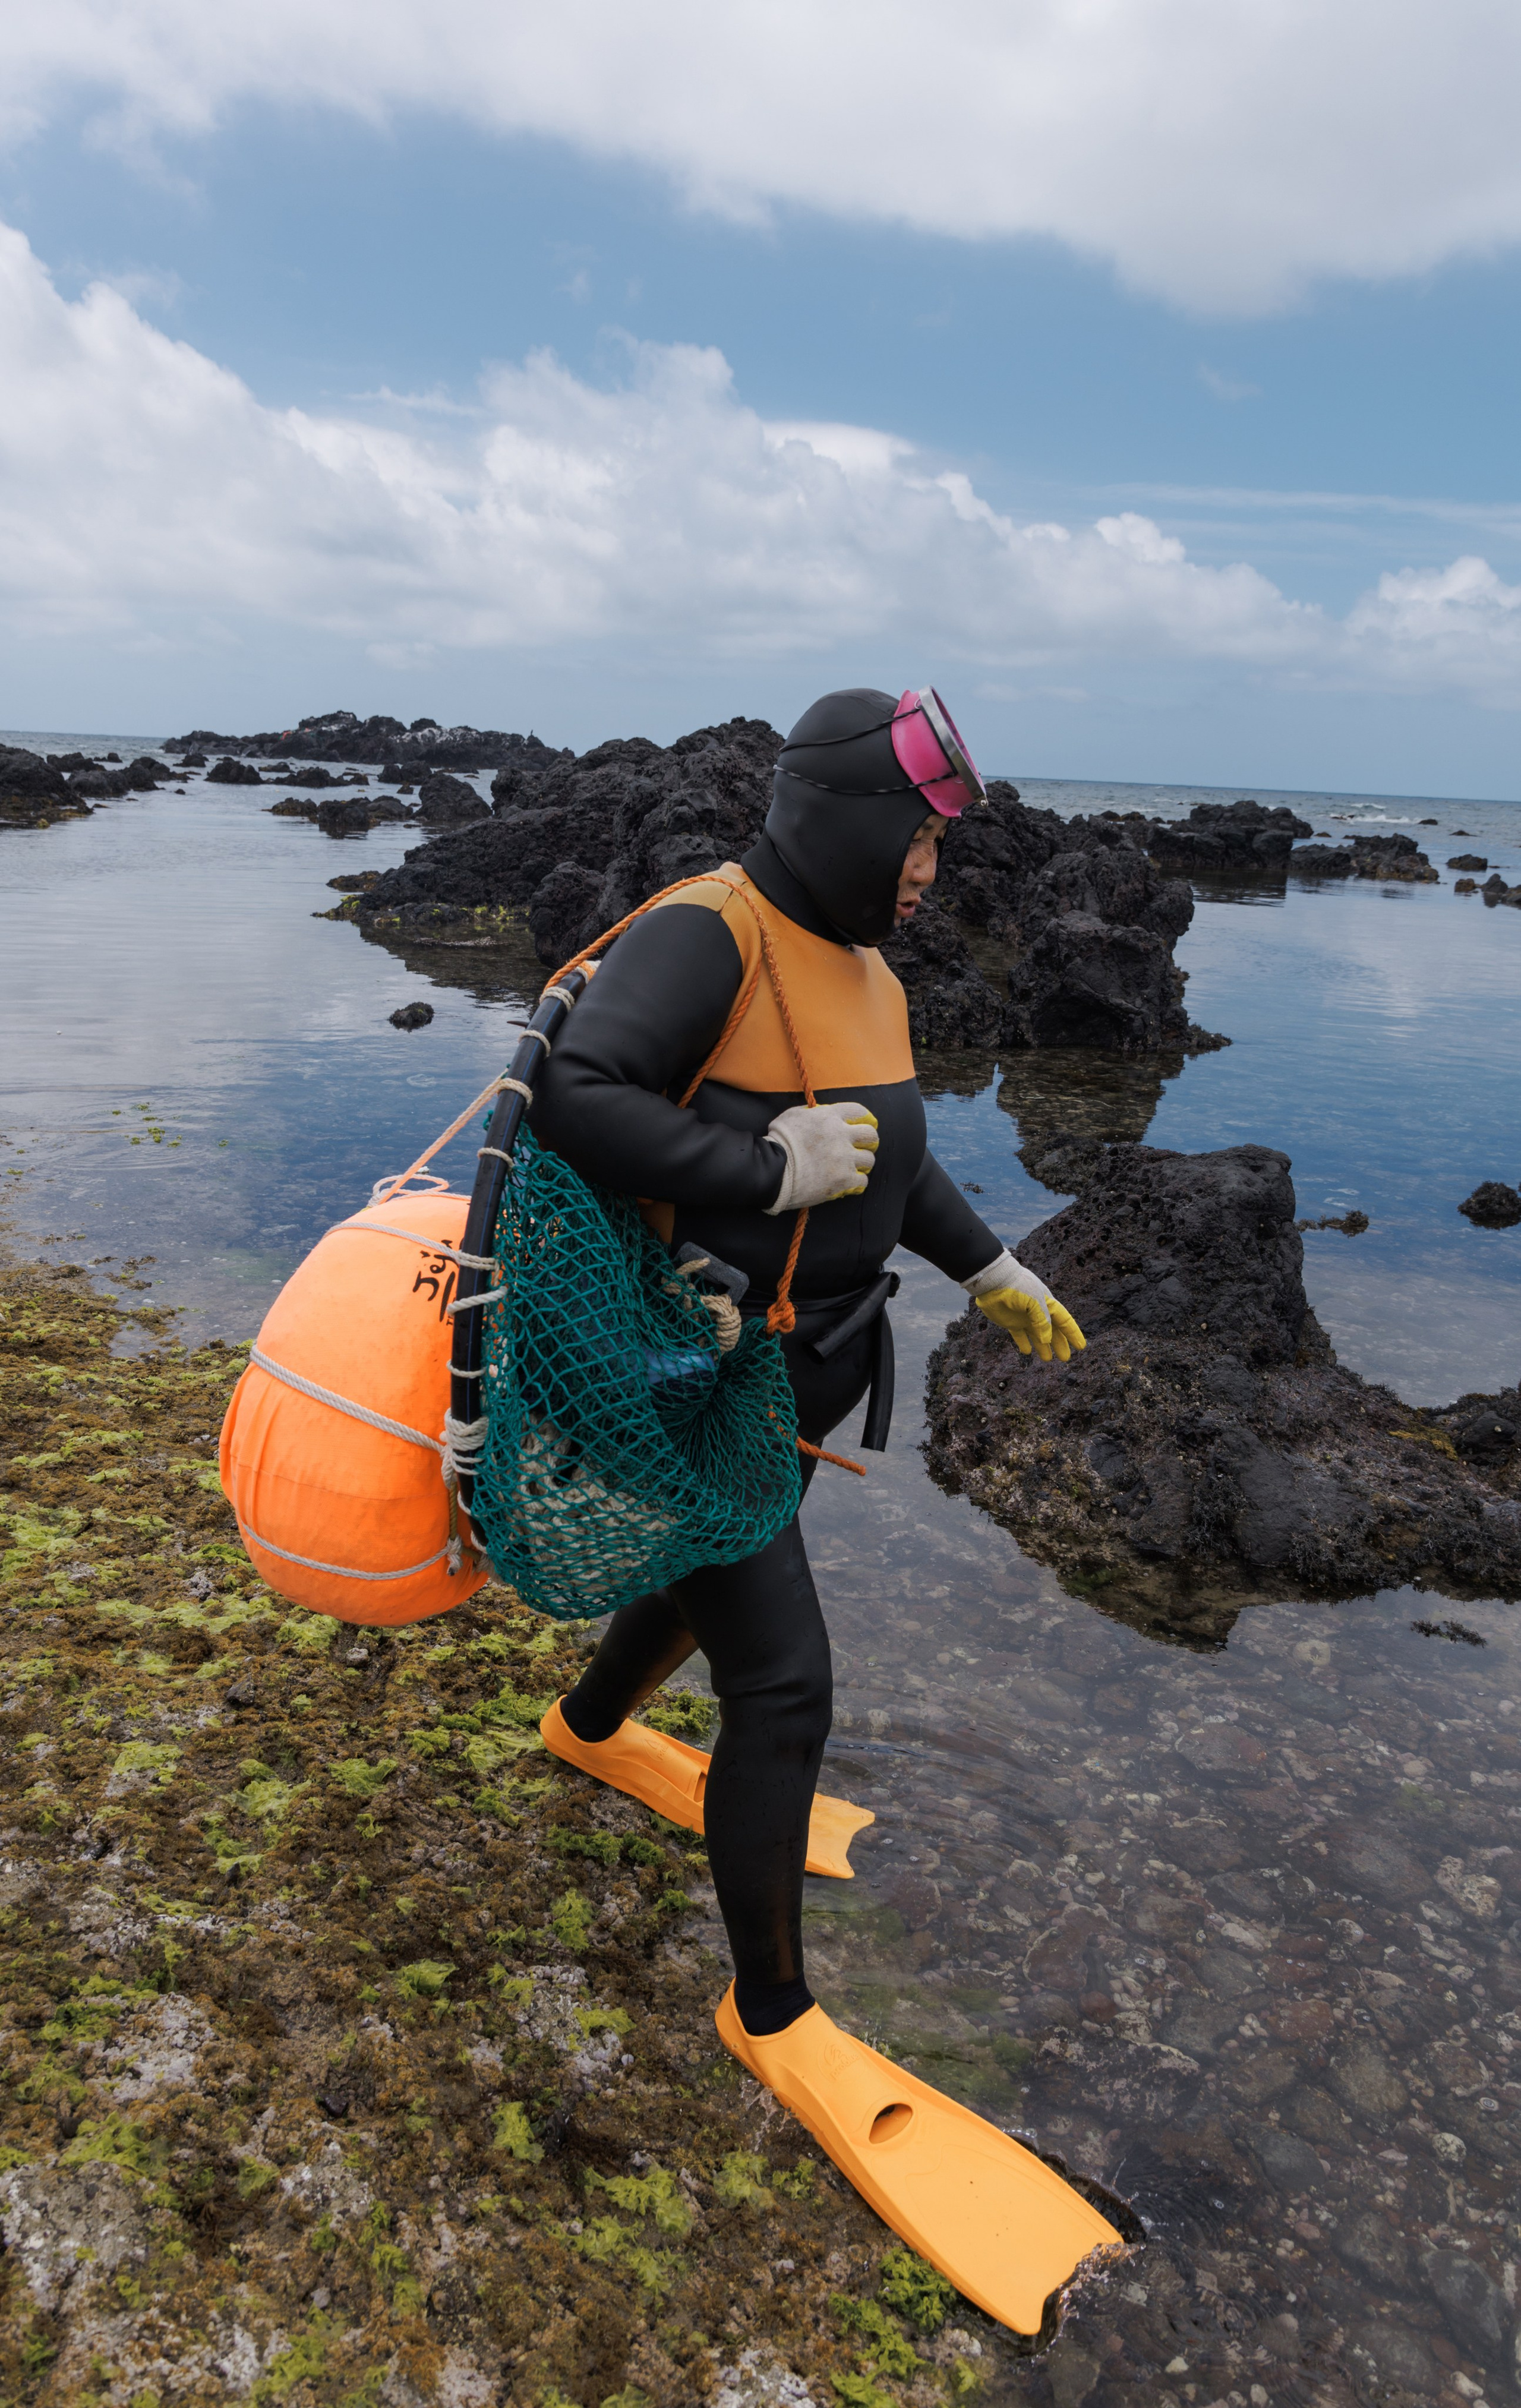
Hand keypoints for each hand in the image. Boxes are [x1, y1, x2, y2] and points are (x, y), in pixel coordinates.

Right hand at [763, 1101, 878, 1213]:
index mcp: (829, 1116)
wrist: (773, 1171)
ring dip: (862, 1164)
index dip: (865, 1119)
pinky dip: (856, 1182)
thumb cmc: (778, 1142)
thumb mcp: (793, 1115)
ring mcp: (844, 1158)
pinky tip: (848, 1182)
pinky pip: (863, 1180)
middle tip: (862, 1148)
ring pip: (869, 1159)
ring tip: (852, 1168)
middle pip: (870, 1135)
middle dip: (868, 1142)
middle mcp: (841, 1135)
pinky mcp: (844, 1179)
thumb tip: (821, 1113)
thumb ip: (812, 1113)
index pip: (859, 1112)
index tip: (865, 1125)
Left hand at [965, 1251, 1085, 1362]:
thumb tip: (1047, 1340)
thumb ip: (1043, 1321)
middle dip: (1059, 1344)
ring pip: (1036, 1335)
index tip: (1080, 1346)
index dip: (1073, 1333)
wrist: (994, 1281)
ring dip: (1043, 1347)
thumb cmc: (1018, 1287)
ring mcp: (1024, 1318)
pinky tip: (1026, 1352)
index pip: (1064, 1321)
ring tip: (1047, 1359)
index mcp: (1047, 1304)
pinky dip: (1023, 1343)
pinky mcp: (1010, 1322)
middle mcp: (1037, 1312)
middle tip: (1065, 1358)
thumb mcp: (1035, 1301)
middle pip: (1052, 1331)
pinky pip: (1019, 1335)